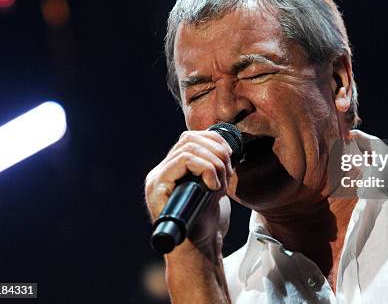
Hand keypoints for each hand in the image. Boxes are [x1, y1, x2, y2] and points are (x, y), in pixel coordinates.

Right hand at [145, 130, 233, 252]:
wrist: (199, 250)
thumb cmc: (206, 221)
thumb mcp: (213, 187)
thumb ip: (213, 167)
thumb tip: (228, 147)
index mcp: (173, 169)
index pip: (191, 137)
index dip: (215, 140)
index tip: (231, 157)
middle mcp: (161, 171)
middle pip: (189, 138)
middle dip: (216, 150)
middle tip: (228, 171)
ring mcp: (156, 179)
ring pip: (188, 148)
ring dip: (214, 162)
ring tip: (221, 182)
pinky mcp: (156, 188)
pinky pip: (184, 161)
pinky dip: (205, 168)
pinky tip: (213, 186)